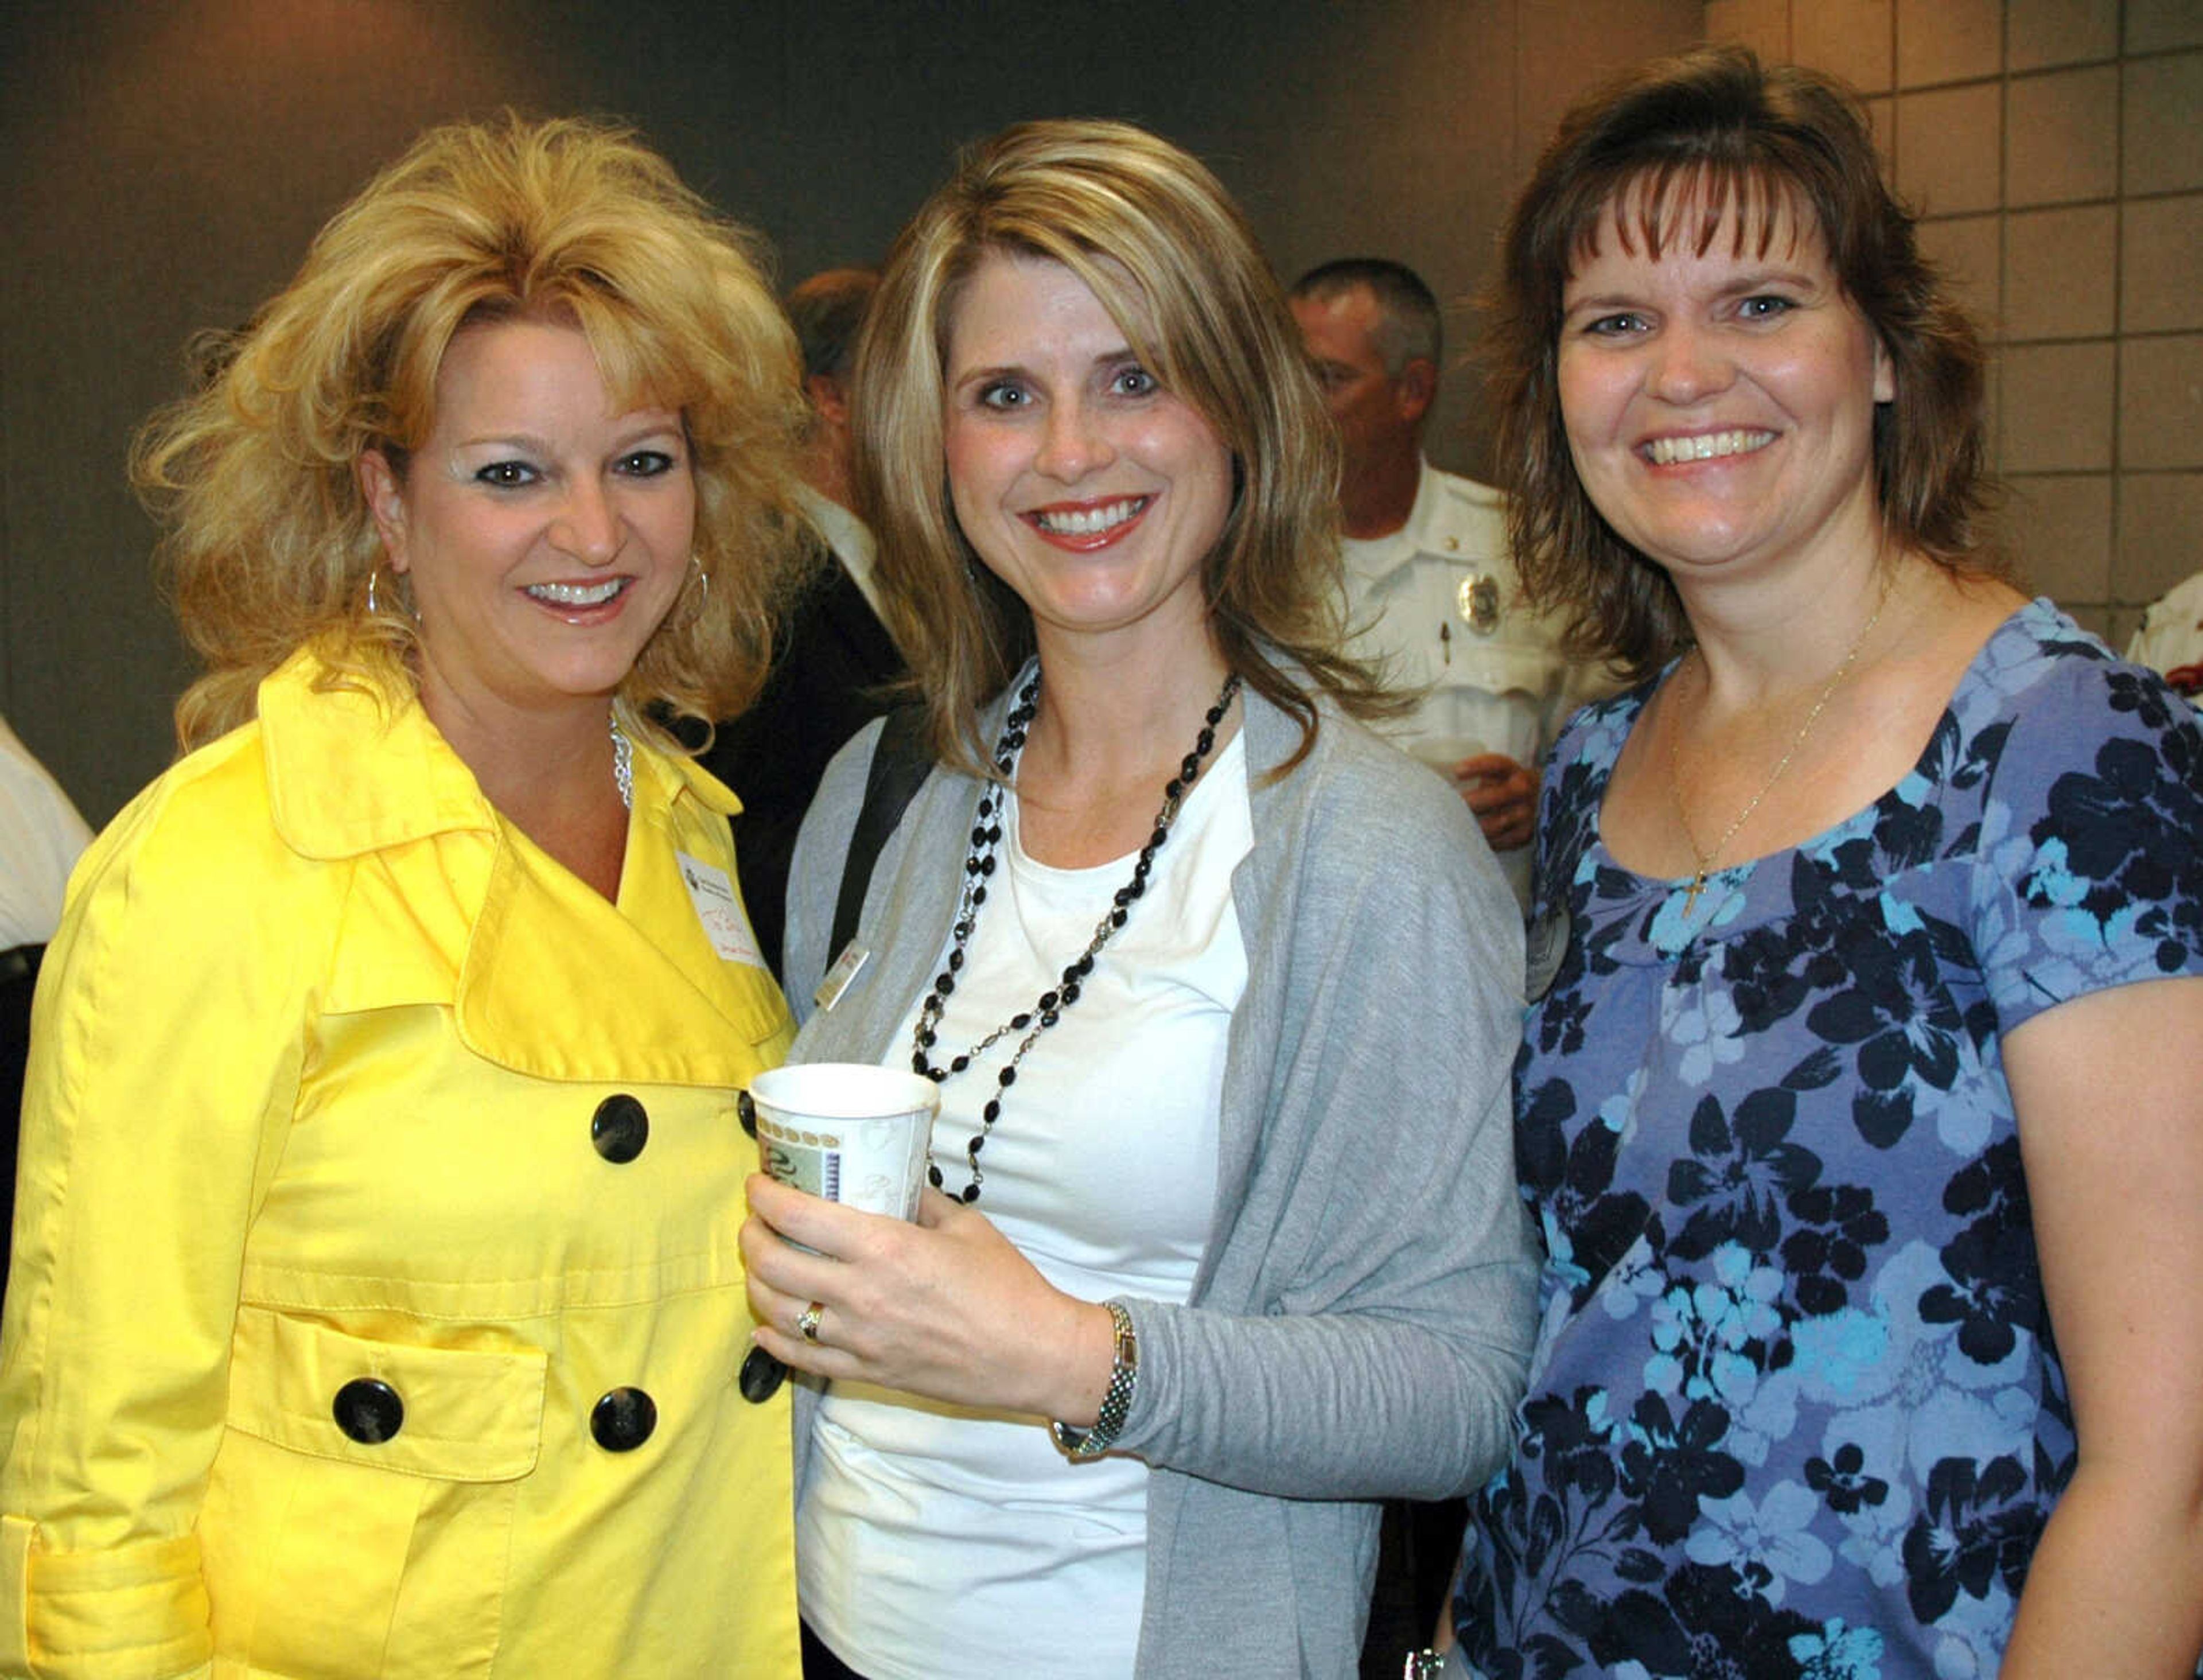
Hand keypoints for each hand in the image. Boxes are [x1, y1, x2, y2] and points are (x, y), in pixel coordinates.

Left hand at [740, 1174, 1116, 1422]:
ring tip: (760, 1266)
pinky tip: (765, 1326)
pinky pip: (803, 1359)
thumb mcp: (965, 1225)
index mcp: (886, 1248)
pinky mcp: (867, 1372)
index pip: (800, 1218)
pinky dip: (773, 1340)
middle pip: (775, 1264)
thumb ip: (920, 1200)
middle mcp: (862, 1294)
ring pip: (778, 1312)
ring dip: (757, 1284)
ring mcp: (860, 1339)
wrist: (1032, 1354)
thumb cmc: (1006, 1285)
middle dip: (753, 1236)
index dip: (766, 1197)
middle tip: (755, 1221)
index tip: (758, 1183)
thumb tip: (893, 1177)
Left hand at [1452, 752, 1537, 852]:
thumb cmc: (1510, 785)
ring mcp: (1526, 814)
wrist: (1546, 801)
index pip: (1497, 765)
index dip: (1477, 767)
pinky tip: (1468, 842)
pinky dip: (1481, 842)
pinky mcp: (1525, 835)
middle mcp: (1522, 791)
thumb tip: (1437, 782)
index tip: (1456, 771)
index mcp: (1513, 772)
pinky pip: (1498, 841)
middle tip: (1446, 808)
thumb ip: (1479, 776)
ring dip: (1471, 827)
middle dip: (1468, 803)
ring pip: (1493, 824)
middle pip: (1492, 797)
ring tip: (1451, 828)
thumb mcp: (1501, 774)